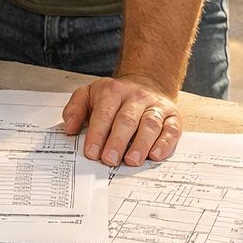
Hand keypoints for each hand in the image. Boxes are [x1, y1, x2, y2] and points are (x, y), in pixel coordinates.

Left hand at [62, 74, 181, 166]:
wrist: (147, 81)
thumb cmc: (115, 96)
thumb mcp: (90, 94)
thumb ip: (75, 108)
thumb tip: (69, 128)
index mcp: (114, 91)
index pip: (104, 113)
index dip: (97, 134)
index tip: (92, 152)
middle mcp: (137, 97)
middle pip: (127, 120)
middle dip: (117, 142)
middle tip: (109, 160)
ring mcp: (156, 106)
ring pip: (149, 125)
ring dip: (141, 144)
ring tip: (131, 160)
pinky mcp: (172, 116)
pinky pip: (171, 129)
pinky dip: (165, 143)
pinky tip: (155, 155)